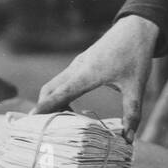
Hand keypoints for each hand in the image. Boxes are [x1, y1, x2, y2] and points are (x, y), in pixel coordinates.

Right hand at [32, 15, 159, 140]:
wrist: (136, 28)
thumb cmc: (136, 55)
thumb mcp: (136, 86)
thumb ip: (132, 112)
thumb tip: (128, 139)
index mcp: (88, 73)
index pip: (60, 93)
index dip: (45, 107)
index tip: (31, 120)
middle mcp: (77, 68)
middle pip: (49, 90)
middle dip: (44, 109)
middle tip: (46, 131)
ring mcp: (77, 64)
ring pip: (54, 84)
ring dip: (51, 102)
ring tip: (60, 124)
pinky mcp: (80, 63)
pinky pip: (62, 81)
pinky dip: (58, 95)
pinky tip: (69, 107)